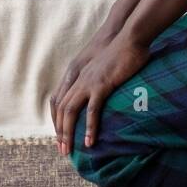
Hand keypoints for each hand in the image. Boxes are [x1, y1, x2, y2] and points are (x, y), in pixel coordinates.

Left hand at [50, 30, 150, 155]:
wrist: (129, 37)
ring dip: (68, 133)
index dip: (57, 119)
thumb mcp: (103, 65)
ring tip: (69, 150)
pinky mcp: (102, 85)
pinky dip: (89, 127)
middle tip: (62, 150)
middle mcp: (78, 79)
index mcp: (77, 75)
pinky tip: (90, 141)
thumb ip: (98, 76)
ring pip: (71, 111)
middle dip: (59, 132)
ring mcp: (89, 82)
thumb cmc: (121, 50)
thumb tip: (101, 88)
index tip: (60, 136)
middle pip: (61, 109)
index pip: (59, 100)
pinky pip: (92, 110)